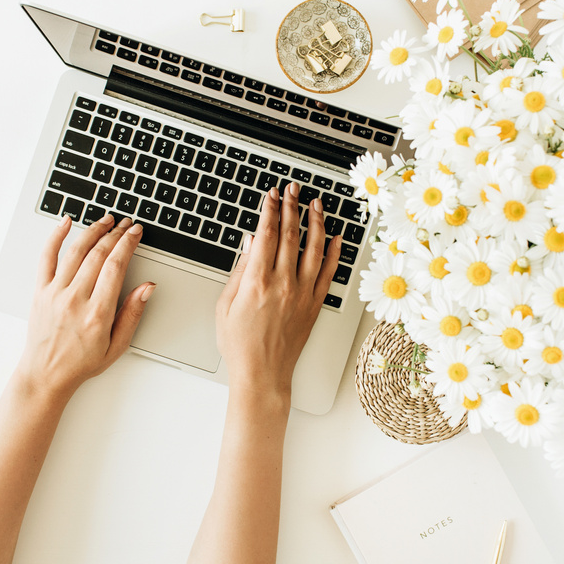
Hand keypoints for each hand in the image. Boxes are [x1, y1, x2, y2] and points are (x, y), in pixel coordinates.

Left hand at [14, 214, 154, 402]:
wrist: (46, 374)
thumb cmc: (81, 363)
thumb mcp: (116, 345)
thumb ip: (132, 314)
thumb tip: (147, 288)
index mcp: (97, 313)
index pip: (116, 266)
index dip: (128, 244)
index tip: (136, 232)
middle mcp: (75, 299)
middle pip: (98, 254)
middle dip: (115, 234)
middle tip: (126, 224)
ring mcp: (55, 293)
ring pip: (76, 250)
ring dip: (93, 230)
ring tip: (106, 220)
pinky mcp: (40, 291)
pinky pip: (46, 257)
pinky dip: (55, 237)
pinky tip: (65, 223)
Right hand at [215, 183, 341, 400]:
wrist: (262, 373)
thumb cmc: (239, 344)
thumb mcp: (226, 304)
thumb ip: (240, 270)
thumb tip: (251, 243)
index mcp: (257, 282)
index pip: (267, 235)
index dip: (269, 210)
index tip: (271, 195)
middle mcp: (283, 284)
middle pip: (291, 235)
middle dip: (291, 207)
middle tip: (292, 189)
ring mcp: (302, 294)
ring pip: (314, 249)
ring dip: (316, 222)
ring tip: (316, 204)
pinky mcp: (314, 305)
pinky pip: (329, 273)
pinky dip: (334, 253)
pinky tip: (337, 237)